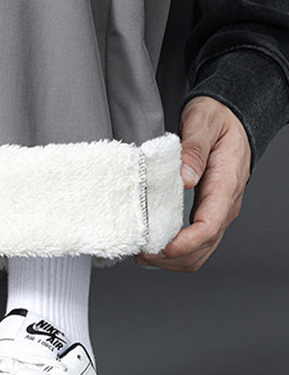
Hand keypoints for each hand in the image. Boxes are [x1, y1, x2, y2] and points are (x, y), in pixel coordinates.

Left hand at [135, 96, 251, 272]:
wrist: (232, 116)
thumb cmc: (217, 118)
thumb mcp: (203, 123)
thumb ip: (194, 149)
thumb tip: (185, 177)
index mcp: (226, 183)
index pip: (210, 226)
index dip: (185, 243)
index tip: (161, 248)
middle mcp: (225, 203)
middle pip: (205, 246)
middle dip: (174, 257)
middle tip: (142, 254)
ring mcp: (218, 209)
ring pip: (202, 250)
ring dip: (174, 259)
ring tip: (144, 254)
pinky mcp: (209, 210)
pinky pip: (197, 240)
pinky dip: (177, 250)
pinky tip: (155, 245)